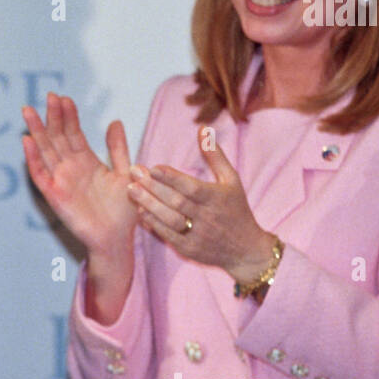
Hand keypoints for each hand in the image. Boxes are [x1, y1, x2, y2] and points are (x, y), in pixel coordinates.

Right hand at [22, 93, 137, 263]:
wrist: (117, 238)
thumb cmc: (123, 210)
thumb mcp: (126, 173)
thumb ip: (118, 149)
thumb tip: (115, 122)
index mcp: (86, 161)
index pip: (73, 133)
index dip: (68, 116)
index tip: (64, 98)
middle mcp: (70, 168)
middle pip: (57, 138)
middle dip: (52, 117)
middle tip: (48, 97)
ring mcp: (60, 180)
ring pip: (45, 151)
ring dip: (37, 132)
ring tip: (29, 112)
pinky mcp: (54, 195)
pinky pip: (40, 175)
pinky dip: (33, 158)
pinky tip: (28, 141)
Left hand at [130, 126, 275, 281]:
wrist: (246, 250)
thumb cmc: (237, 210)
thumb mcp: (232, 180)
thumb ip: (215, 155)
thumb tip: (202, 129)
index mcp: (217, 198)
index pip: (192, 187)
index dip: (172, 177)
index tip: (153, 167)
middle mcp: (208, 217)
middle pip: (176, 201)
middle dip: (153, 187)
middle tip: (133, 172)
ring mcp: (199, 235)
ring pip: (170, 219)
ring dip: (149, 204)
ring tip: (131, 189)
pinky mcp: (190, 250)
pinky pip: (169, 236)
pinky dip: (154, 224)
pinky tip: (140, 211)